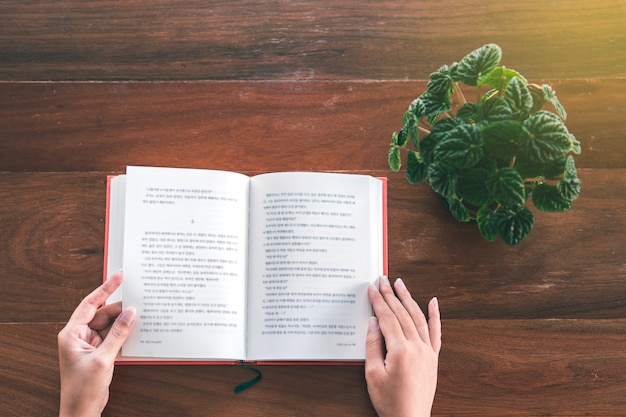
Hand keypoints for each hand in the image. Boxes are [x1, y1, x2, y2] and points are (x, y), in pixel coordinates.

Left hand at [57, 271, 135, 416]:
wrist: (81, 411)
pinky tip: (134, 330)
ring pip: (109, 325)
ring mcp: (88, 344)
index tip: (119, 276)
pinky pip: (112, 336)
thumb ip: (118, 334)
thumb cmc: (82, 390)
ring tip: (139, 317)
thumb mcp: (103, 359)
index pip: (90, 304)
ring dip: (123, 322)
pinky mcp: (98, 352)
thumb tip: (130, 313)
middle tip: (138, 301)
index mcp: (71, 334)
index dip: (105, 288)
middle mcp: (78, 336)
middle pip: (102, 314)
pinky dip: (123, 333)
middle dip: (119, 309)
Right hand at [365, 276, 441, 416]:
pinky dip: (435, 315)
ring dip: (408, 298)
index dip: (378, 301)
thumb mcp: (372, 375)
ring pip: (418, 317)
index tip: (371, 288)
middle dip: (391, 295)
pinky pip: (436, 332)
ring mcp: (427, 351)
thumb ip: (372, 346)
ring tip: (401, 284)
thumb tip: (373, 322)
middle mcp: (417, 347)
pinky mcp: (433, 358)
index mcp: (400, 351)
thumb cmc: (390, 402)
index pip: (387, 318)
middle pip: (402, 314)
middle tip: (383, 280)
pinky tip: (433, 301)